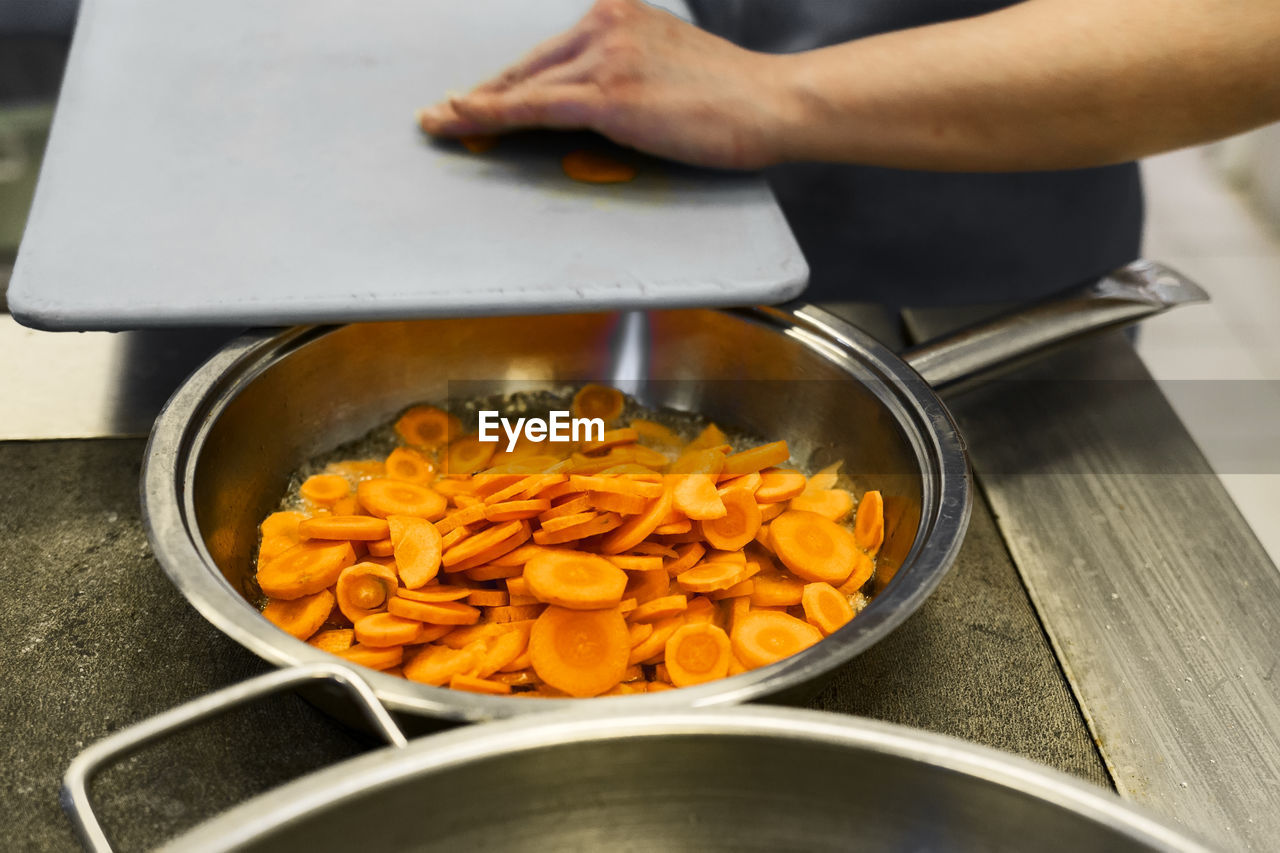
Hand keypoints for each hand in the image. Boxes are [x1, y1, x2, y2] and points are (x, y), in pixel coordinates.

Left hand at [416, 0, 793, 168]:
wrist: (769, 103)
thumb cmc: (730, 96)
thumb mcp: (669, 64)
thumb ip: (626, 71)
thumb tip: (596, 101)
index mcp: (618, 14)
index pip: (549, 53)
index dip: (508, 80)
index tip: (476, 95)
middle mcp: (604, 25)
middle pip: (528, 66)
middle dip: (482, 93)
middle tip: (442, 113)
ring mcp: (605, 57)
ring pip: (523, 86)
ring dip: (475, 108)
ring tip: (439, 124)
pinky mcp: (608, 94)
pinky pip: (534, 107)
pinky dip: (492, 114)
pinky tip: (464, 118)